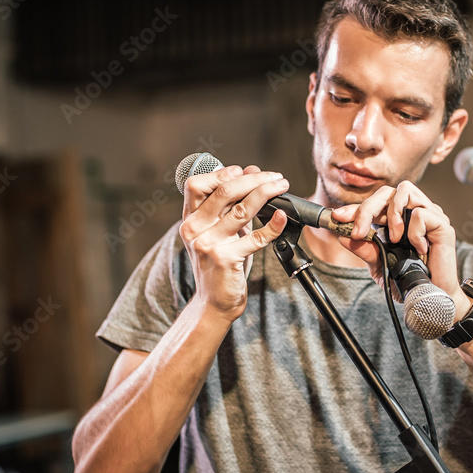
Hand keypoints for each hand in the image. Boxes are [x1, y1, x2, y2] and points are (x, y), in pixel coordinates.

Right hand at [179, 164, 289, 318]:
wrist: (214, 302)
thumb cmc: (219, 265)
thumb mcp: (219, 232)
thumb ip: (231, 205)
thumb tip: (252, 171)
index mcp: (190, 220)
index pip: (196, 184)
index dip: (221, 173)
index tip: (244, 170)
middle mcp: (195, 230)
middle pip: (224, 191)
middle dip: (253, 179)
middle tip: (274, 177)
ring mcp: (209, 244)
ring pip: (241, 209)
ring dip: (266, 193)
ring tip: (281, 187)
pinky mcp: (226, 258)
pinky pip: (255, 237)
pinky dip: (272, 225)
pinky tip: (282, 217)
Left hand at [332, 182, 470, 317]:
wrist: (431, 298)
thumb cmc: (409, 279)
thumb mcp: (380, 265)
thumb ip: (365, 249)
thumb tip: (343, 236)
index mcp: (399, 219)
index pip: (375, 204)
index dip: (355, 208)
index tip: (338, 218)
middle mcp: (413, 212)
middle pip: (388, 191)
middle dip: (368, 208)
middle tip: (360, 232)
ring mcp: (430, 215)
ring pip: (405, 191)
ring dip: (393, 214)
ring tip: (394, 239)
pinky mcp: (443, 225)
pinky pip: (421, 214)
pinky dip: (414, 232)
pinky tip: (418, 249)